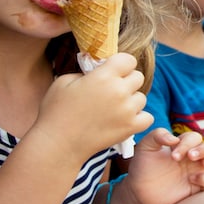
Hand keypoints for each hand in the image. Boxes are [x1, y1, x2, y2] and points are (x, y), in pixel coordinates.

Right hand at [32, 54, 151, 162]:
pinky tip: (125, 119)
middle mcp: (119, 91)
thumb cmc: (56, 111)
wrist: (58, 144)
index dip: (121, 64)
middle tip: (112, 90)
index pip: (128, 60)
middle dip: (126, 80)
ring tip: (115, 107)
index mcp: (104, 76)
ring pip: (142, 97)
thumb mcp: (65, 81)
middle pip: (138, 77)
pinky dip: (139, 118)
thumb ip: (86, 72)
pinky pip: (147, 117)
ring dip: (131, 100)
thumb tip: (99, 71)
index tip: (112, 71)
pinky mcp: (130, 128)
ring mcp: (127, 110)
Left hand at [117, 129, 203, 203]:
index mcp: (184, 145)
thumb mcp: (145, 147)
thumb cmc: (143, 168)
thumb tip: (174, 139)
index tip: (174, 156)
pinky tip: (192, 180)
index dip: (188, 143)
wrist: (139, 193)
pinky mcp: (200, 188)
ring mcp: (200, 172)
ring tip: (203, 165)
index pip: (196, 137)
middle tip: (191, 157)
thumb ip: (157, 135)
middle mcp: (196, 157)